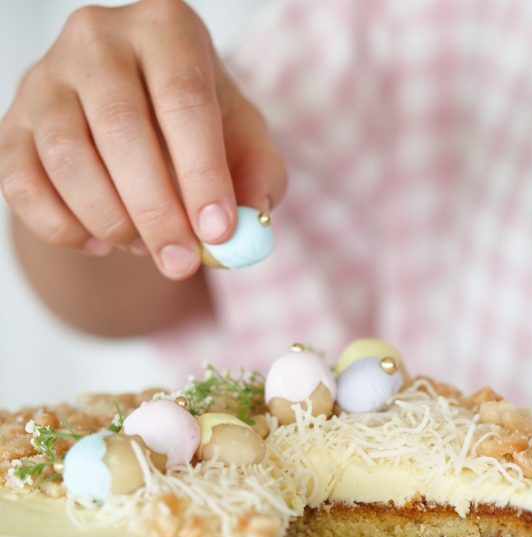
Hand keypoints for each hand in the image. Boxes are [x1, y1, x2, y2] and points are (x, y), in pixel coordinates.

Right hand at [0, 0, 285, 279]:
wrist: (136, 129)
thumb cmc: (200, 131)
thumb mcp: (245, 143)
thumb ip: (258, 178)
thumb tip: (247, 222)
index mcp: (167, 30)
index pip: (184, 98)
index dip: (202, 172)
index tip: (218, 232)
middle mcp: (98, 39)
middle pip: (122, 128)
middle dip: (157, 211)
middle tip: (182, 263)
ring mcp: (46, 79)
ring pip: (68, 158)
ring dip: (112, 220)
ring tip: (146, 248)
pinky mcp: (12, 125)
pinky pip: (22, 185)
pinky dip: (62, 228)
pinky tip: (101, 244)